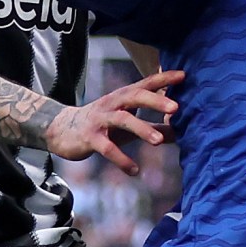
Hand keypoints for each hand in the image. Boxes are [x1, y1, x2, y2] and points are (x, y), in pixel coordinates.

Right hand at [43, 69, 183, 175]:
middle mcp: (112, 104)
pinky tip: (134, 170)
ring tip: (159, 142)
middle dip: (155, 101)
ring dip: (141, 129)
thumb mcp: (128, 124)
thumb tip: (181, 132)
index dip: (164, 79)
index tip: (183, 76)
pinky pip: (107, 148)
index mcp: (123, 97)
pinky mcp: (90, 138)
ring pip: (122, 120)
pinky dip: (121, 159)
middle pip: (135, 97)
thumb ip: (153, 127)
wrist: (62, 130)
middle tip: (176, 108)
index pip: (145, 84)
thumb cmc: (102, 125)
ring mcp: (100, 120)